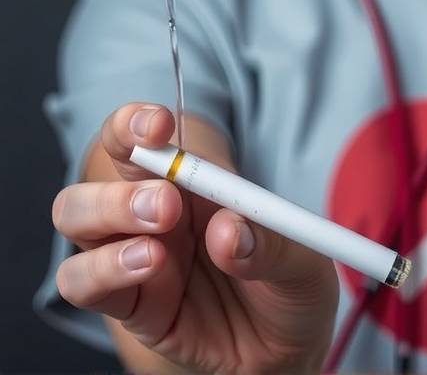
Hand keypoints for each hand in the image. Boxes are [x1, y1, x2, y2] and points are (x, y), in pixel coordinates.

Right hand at [52, 103, 338, 372]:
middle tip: (167, 203)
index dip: (137, 124)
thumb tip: (228, 231)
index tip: (158, 125)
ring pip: (76, 220)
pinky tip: (150, 270)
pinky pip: (85, 284)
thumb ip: (270, 244)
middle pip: (98, 181)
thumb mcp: (302, 263)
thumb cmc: (292, 289)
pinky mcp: (132, 305)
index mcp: (195, 186)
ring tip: (156, 248)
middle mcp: (157, 215)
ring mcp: (138, 258)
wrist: (289, 350)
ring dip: (108, 221)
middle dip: (120, 187)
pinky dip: (105, 272)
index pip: (145, 140)